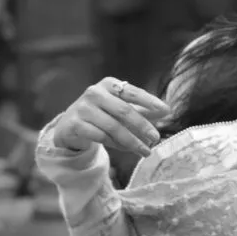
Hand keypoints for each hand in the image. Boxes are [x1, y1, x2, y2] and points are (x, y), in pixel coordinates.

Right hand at [50, 76, 171, 169]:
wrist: (70, 126)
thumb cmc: (101, 114)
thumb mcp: (119, 108)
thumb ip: (141, 109)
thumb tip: (165, 112)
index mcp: (109, 84)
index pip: (132, 92)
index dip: (149, 101)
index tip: (166, 110)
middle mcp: (94, 93)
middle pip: (124, 110)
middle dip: (142, 126)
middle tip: (156, 138)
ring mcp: (83, 108)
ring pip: (113, 127)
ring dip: (132, 141)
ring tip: (145, 150)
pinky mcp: (76, 124)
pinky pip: (101, 137)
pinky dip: (117, 145)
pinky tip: (128, 150)